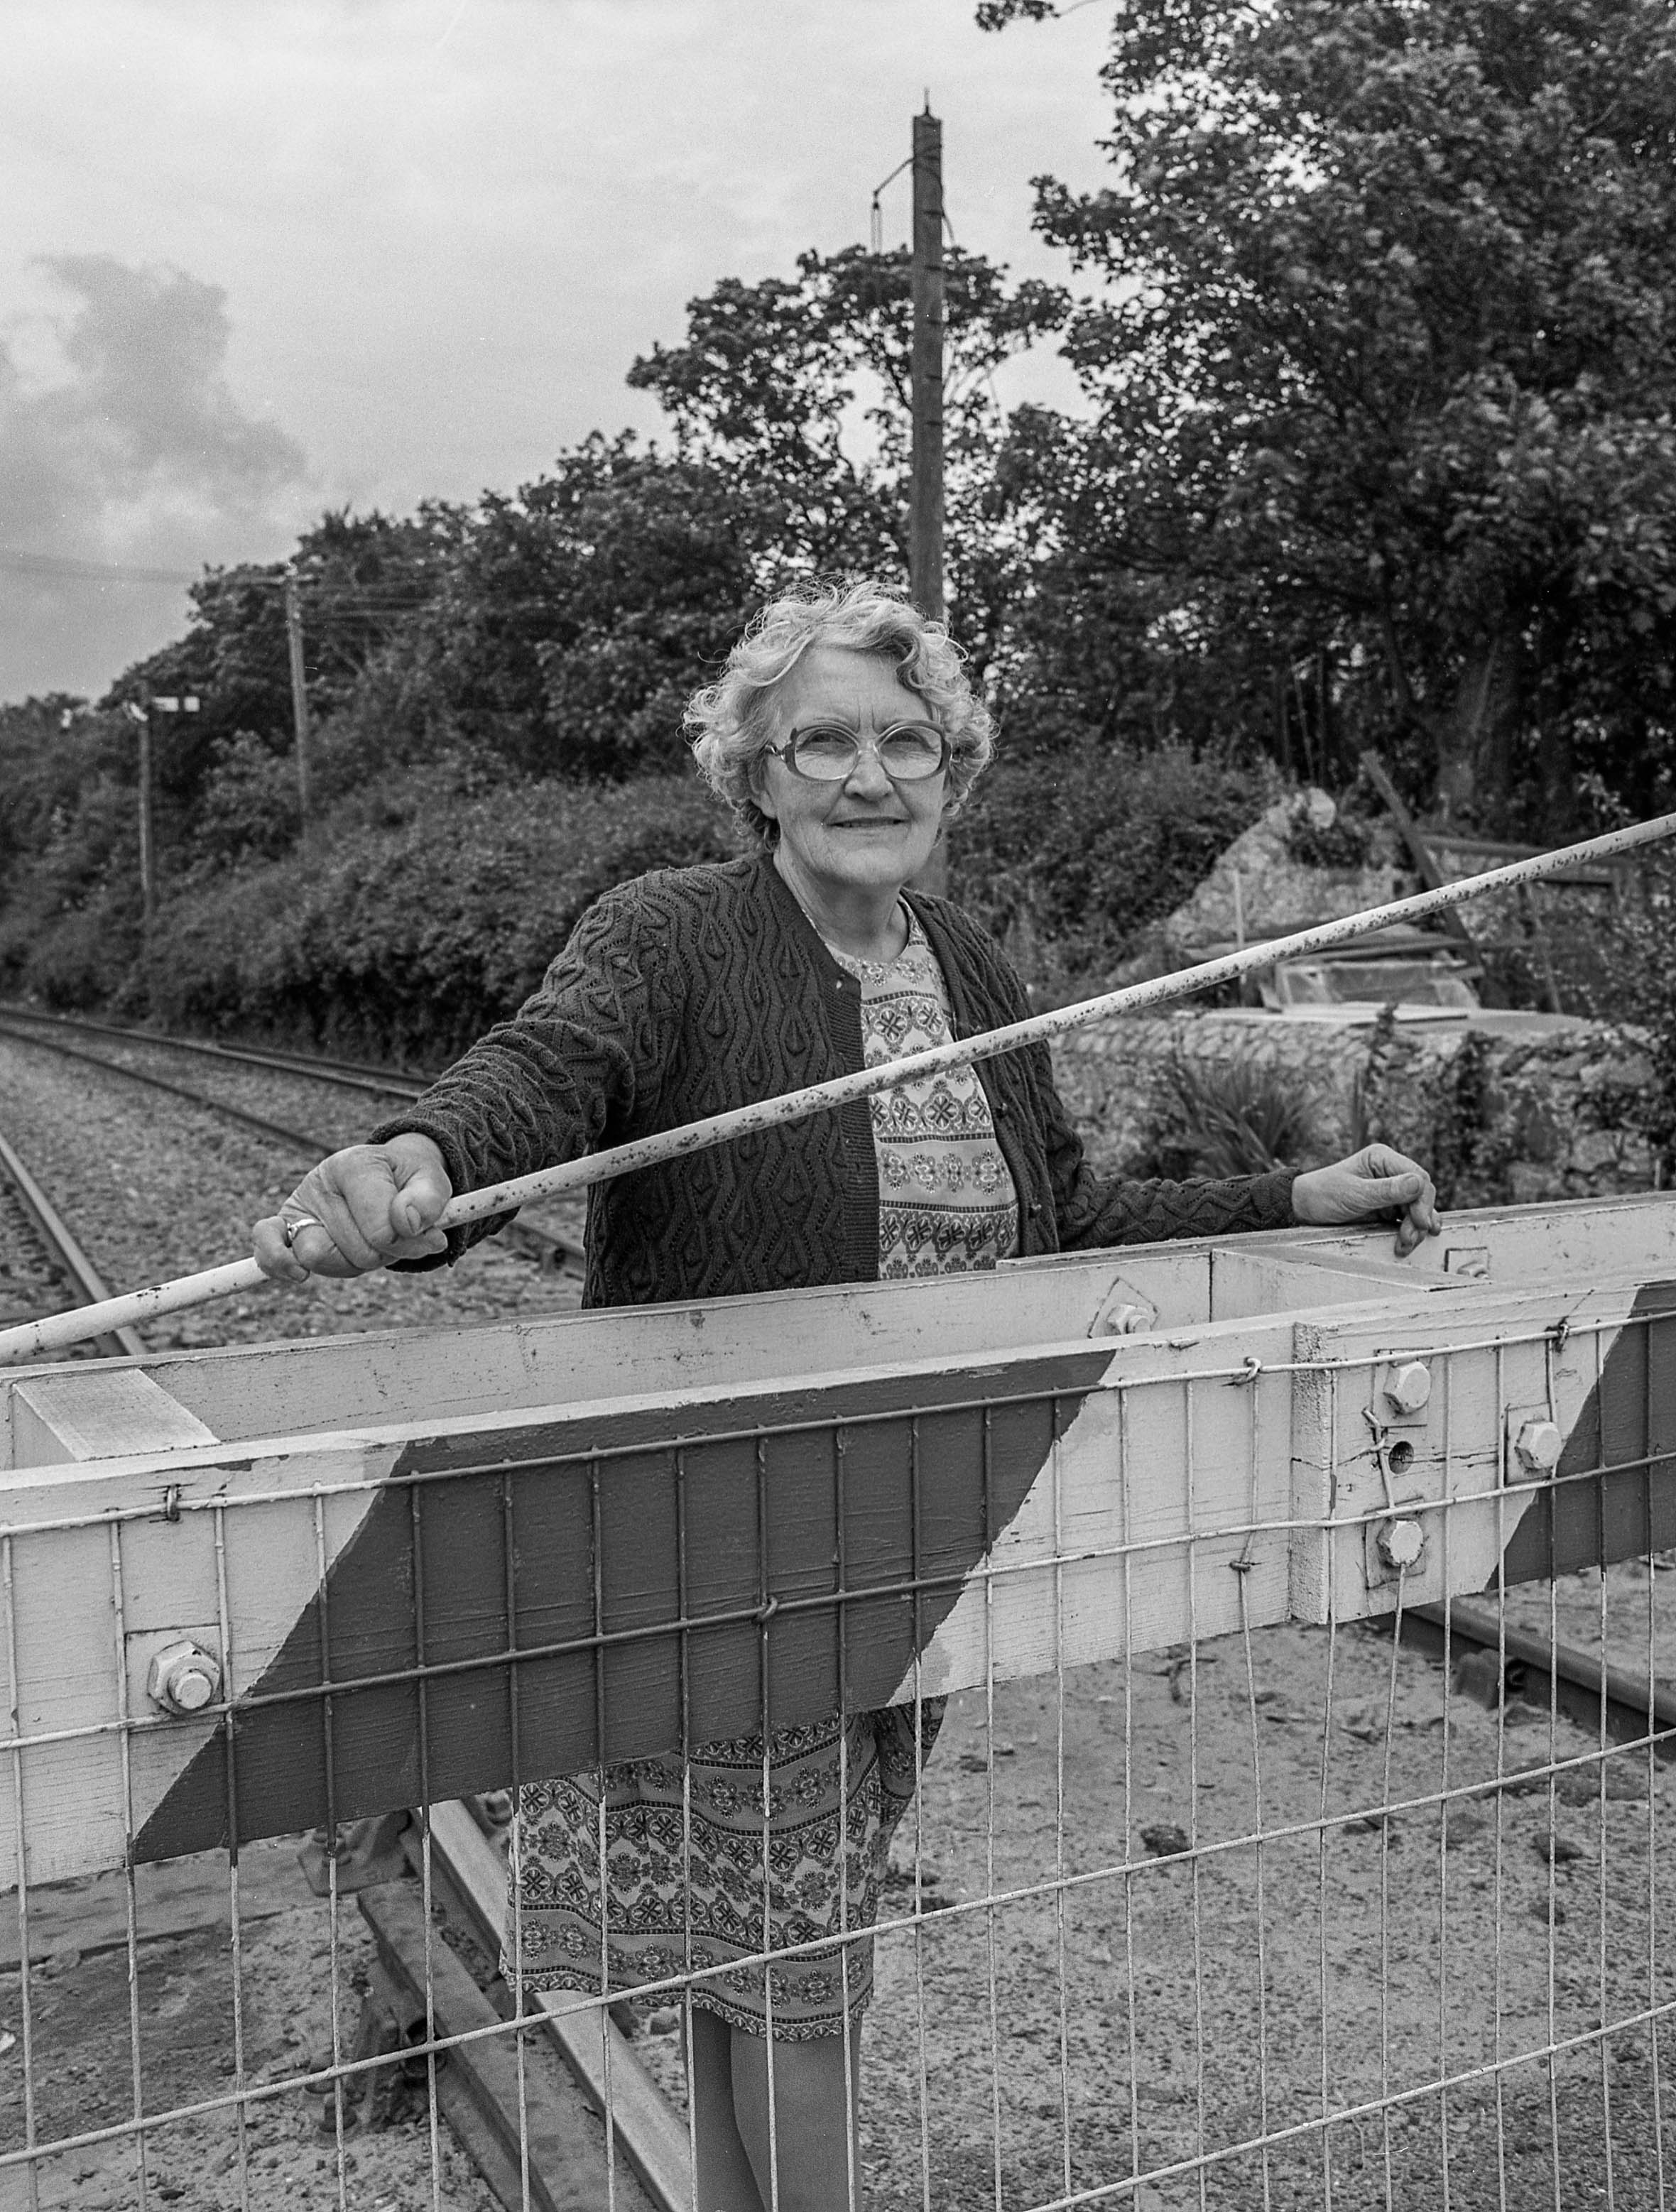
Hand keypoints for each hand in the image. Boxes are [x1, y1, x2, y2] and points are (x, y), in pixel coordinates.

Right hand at [253, 1133, 453, 1280]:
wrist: (389, 1174)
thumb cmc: (410, 1182)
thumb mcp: (432, 1182)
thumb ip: (427, 1200)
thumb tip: (407, 1223)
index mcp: (356, 1165)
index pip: (382, 1229)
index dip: (411, 1243)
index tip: (431, 1236)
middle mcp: (321, 1180)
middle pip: (356, 1249)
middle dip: (385, 1254)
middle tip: (396, 1236)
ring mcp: (300, 1203)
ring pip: (318, 1257)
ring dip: (354, 1264)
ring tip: (369, 1242)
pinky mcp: (284, 1225)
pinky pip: (266, 1243)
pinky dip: (278, 1262)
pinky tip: (297, 1274)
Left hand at [1290, 1143, 1440, 1258]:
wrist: (1303, 1209)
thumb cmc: (1323, 1194)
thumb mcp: (1354, 1194)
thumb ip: (1386, 1190)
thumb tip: (1418, 1183)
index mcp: (1382, 1158)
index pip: (1417, 1176)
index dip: (1423, 1200)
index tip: (1420, 1221)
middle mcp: (1390, 1172)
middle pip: (1421, 1194)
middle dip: (1419, 1218)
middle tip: (1410, 1238)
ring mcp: (1390, 1191)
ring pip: (1417, 1209)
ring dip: (1416, 1228)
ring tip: (1405, 1244)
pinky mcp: (1387, 1208)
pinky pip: (1407, 1218)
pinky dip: (1410, 1231)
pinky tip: (1407, 1242)